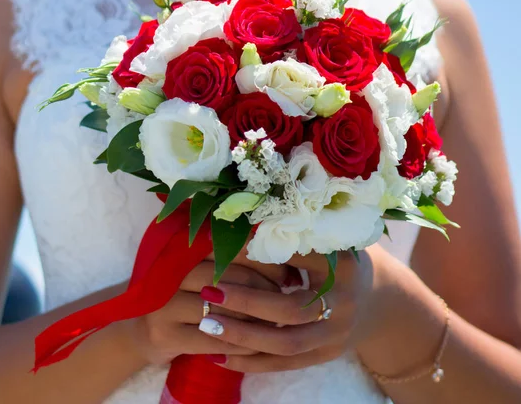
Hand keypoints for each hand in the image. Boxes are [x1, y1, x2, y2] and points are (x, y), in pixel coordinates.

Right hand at [131, 260, 285, 365]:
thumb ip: (234, 259)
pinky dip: (240, 344)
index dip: (264, 259)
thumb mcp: (203, 270)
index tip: (287, 272)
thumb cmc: (185, 295)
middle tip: (286, 297)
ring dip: (257, 318)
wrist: (143, 330)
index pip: (231, 246)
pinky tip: (256, 345)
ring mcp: (165, 303)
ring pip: (225, 309)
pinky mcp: (165, 334)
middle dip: (265, 288)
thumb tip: (288, 260)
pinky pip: (215, 340)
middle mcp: (172, 271)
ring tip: (276, 320)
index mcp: (184, 248)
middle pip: (230, 276)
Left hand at [196, 248, 376, 372]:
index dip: (260, 254)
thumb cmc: (341, 256)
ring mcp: (336, 333)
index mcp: (342, 264)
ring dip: (244, 336)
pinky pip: (286, 363)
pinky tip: (220, 355)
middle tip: (210, 290)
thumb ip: (295, 231)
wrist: (381, 298)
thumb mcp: (329, 236)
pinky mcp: (327, 354)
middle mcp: (342, 301)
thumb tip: (241, 223)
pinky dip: (252, 362)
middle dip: (247, 301)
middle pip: (291, 308)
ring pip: (286, 343)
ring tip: (207, 325)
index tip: (225, 248)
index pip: (297, 259)